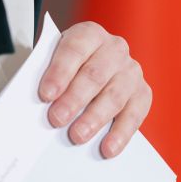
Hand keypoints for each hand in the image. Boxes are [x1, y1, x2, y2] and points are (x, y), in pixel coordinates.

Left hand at [38, 22, 151, 158]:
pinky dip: (120, 132)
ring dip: (95, 118)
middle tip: (57, 119)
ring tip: (77, 136)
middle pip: (95, 74)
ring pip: (114, 95)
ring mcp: (130, 71)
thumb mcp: (54, 64)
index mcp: (89, 34)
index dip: (60, 71)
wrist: (91, 73)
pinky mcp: (142, 93)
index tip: (46, 94)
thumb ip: (47, 77)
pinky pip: (134, 114)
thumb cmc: (68, 70)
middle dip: (75, 98)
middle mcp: (114, 49)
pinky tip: (107, 147)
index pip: (75, 49)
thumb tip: (38, 102)